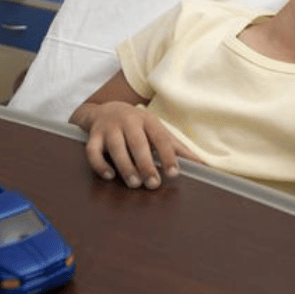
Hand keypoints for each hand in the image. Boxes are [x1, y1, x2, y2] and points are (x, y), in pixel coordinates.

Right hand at [80, 101, 202, 188]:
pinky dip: (100, 164)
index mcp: (148, 120)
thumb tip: (202, 164)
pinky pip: (92, 151)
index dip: (168, 156)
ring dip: (126, 166)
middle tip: (153, 184)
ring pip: (116, 147)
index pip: (161, 138)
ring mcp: (109, 128)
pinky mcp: (93, 135)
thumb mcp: (157, 131)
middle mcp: (129, 121)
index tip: (174, 173)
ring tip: (134, 183)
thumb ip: (177, 148)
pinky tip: (109, 176)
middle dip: (146, 165)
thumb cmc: (137, 125)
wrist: (104, 109)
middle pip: (138, 144)